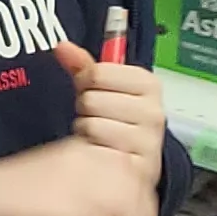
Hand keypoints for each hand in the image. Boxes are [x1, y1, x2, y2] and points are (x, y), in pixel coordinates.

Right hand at [0, 134, 160, 215]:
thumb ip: (85, 188)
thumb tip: (113, 212)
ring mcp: (76, 182)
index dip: (139, 192)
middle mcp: (82, 160)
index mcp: (78, 149)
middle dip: (141, 210)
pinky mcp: (68, 207)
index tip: (140, 213)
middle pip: (133, 183)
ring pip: (125, 201)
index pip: (128, 166)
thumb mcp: (55, 181)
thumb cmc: (9, 196)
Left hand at [58, 42, 165, 178]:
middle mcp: (153, 112)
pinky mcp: (136, 168)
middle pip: (91, 99)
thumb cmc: (119, 119)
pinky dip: (91, 151)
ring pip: (90, 126)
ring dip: (87, 132)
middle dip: (87, 109)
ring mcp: (147, 142)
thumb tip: (62, 47)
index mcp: (149, 85)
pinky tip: (101, 150)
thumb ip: (83, 66)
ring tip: (100, 135)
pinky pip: (95, 152)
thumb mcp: (103, 88)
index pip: (98, 73)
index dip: (86, 81)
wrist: (134, 159)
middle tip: (99, 117)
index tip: (96, 90)